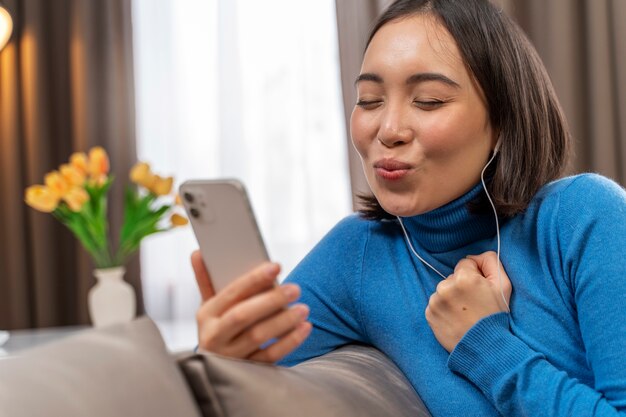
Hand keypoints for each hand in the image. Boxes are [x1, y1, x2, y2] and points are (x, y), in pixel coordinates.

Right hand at [191, 250, 311, 361]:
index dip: (253, 279)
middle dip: (271, 300)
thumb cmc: (219, 327)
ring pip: (258, 336)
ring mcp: (230, 357)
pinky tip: (304, 327)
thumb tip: (198, 252)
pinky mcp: (247, 372)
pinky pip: (270, 357)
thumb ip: (207, 280)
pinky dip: (290, 341)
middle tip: (295, 288)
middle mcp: (214, 337)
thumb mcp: (210, 307)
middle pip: (243, 316)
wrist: (216, 369)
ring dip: (284, 321)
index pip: (230, 293)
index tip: (276, 266)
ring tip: (303, 308)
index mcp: (206, 315)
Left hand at [425, 251, 511, 351]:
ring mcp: (435, 301)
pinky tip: (455, 319)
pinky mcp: (429, 314)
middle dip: (462, 287)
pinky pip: (436, 304)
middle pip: (453, 277)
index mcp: (464, 277)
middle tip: (474, 304)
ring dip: (452, 298)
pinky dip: (444, 310)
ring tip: (465, 313)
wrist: (486, 348)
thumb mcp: (503, 285)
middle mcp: (445, 287)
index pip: (466, 264)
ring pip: (444, 291)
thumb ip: (490, 261)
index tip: (480, 290)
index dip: (475, 276)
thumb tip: (474, 257)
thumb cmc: (496, 316)